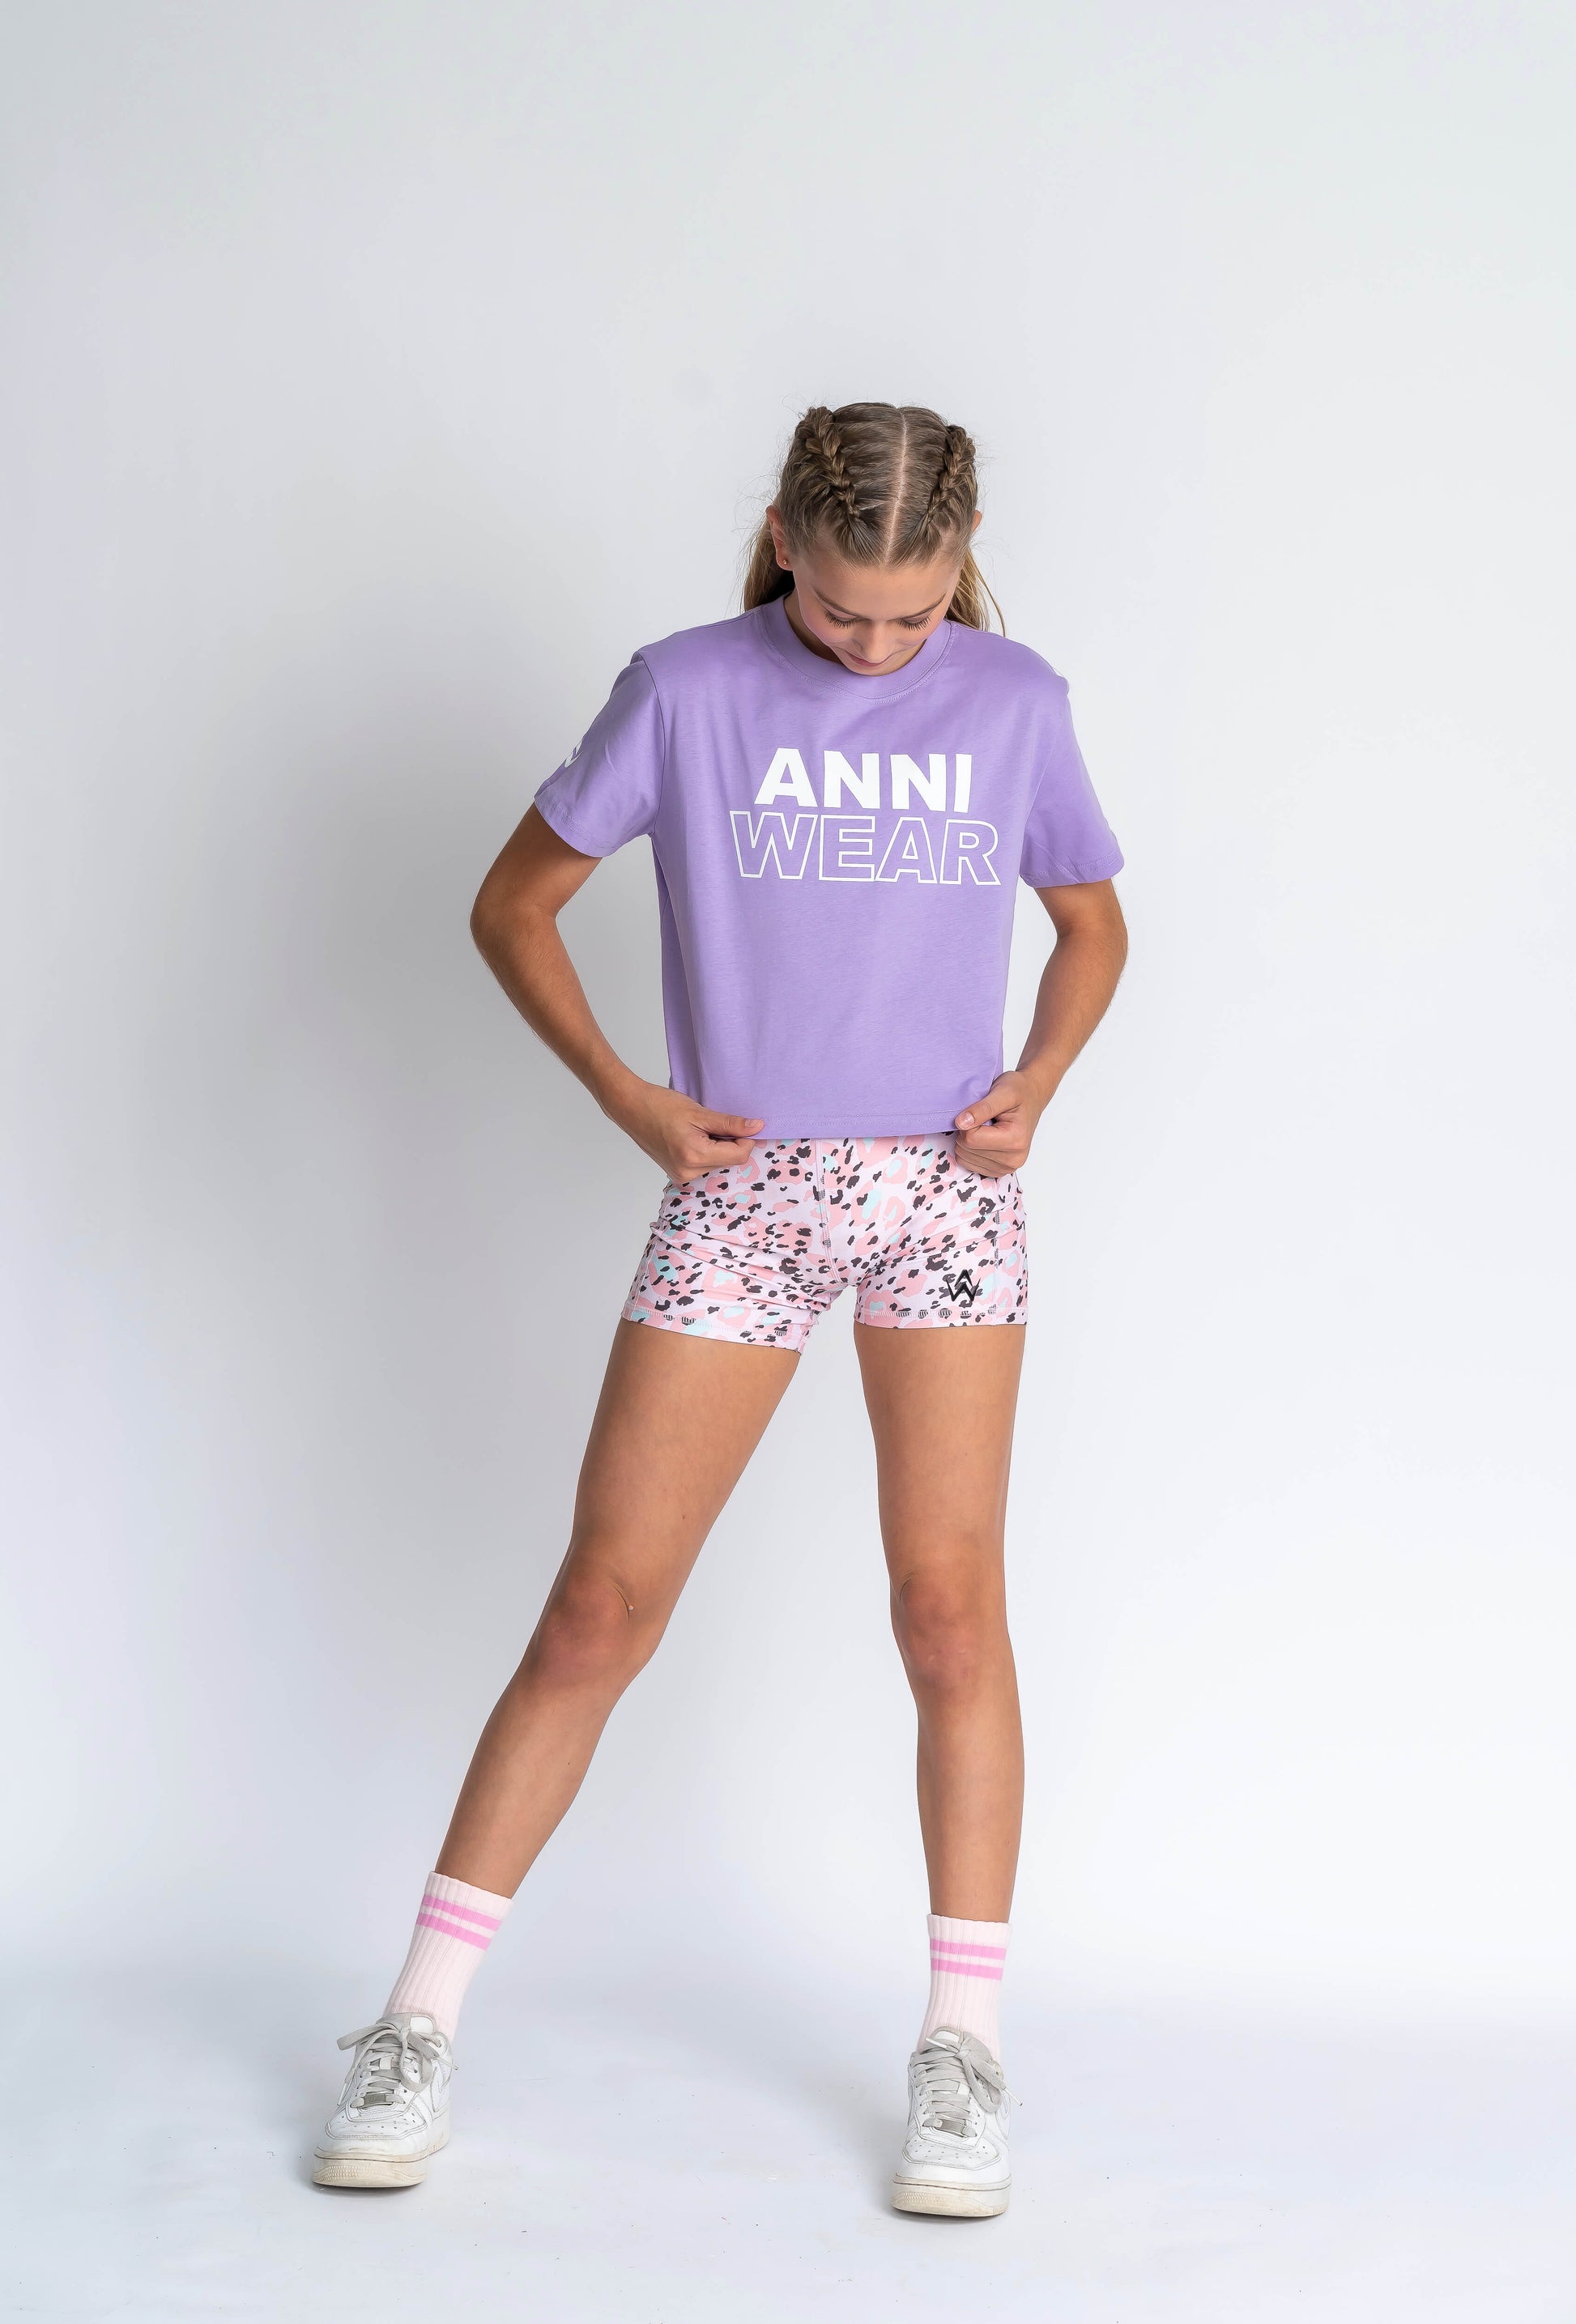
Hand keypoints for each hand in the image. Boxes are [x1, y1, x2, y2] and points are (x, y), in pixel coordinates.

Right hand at [608, 1078, 762, 1181]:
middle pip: (728, 1160)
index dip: (746, 1138)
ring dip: (716, 1146)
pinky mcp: (676, 1173)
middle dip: (728, 1141)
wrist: (630, 1108)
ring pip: (716, 1163)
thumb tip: (757, 1127)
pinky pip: (703, 1164)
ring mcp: (681, 1175)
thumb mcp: (699, 1112)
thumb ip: (730, 1123)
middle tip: (710, 1122)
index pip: (738, 1156)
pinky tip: (691, 1136)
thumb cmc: (660, 1105)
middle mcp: (688, 1172)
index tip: (741, 1123)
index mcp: (695, 1156)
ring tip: (696, 1129)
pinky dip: (705, 1151)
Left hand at [953, 1071, 1048, 1177]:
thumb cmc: (1020, 1091)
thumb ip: (982, 1108)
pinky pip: (967, 1164)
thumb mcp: (1003, 1091)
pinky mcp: (998, 1170)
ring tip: (986, 1127)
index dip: (968, 1121)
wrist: (1032, 1096)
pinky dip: (970, 1150)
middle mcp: (1013, 1159)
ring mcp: (1006, 1168)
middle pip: (966, 1150)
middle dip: (968, 1131)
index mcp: (1015, 1140)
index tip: (980, 1111)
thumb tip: (961, 1123)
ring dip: (968, 1140)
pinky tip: (984, 1138)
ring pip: (964, 1157)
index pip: (971, 1138)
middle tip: (985, 1118)